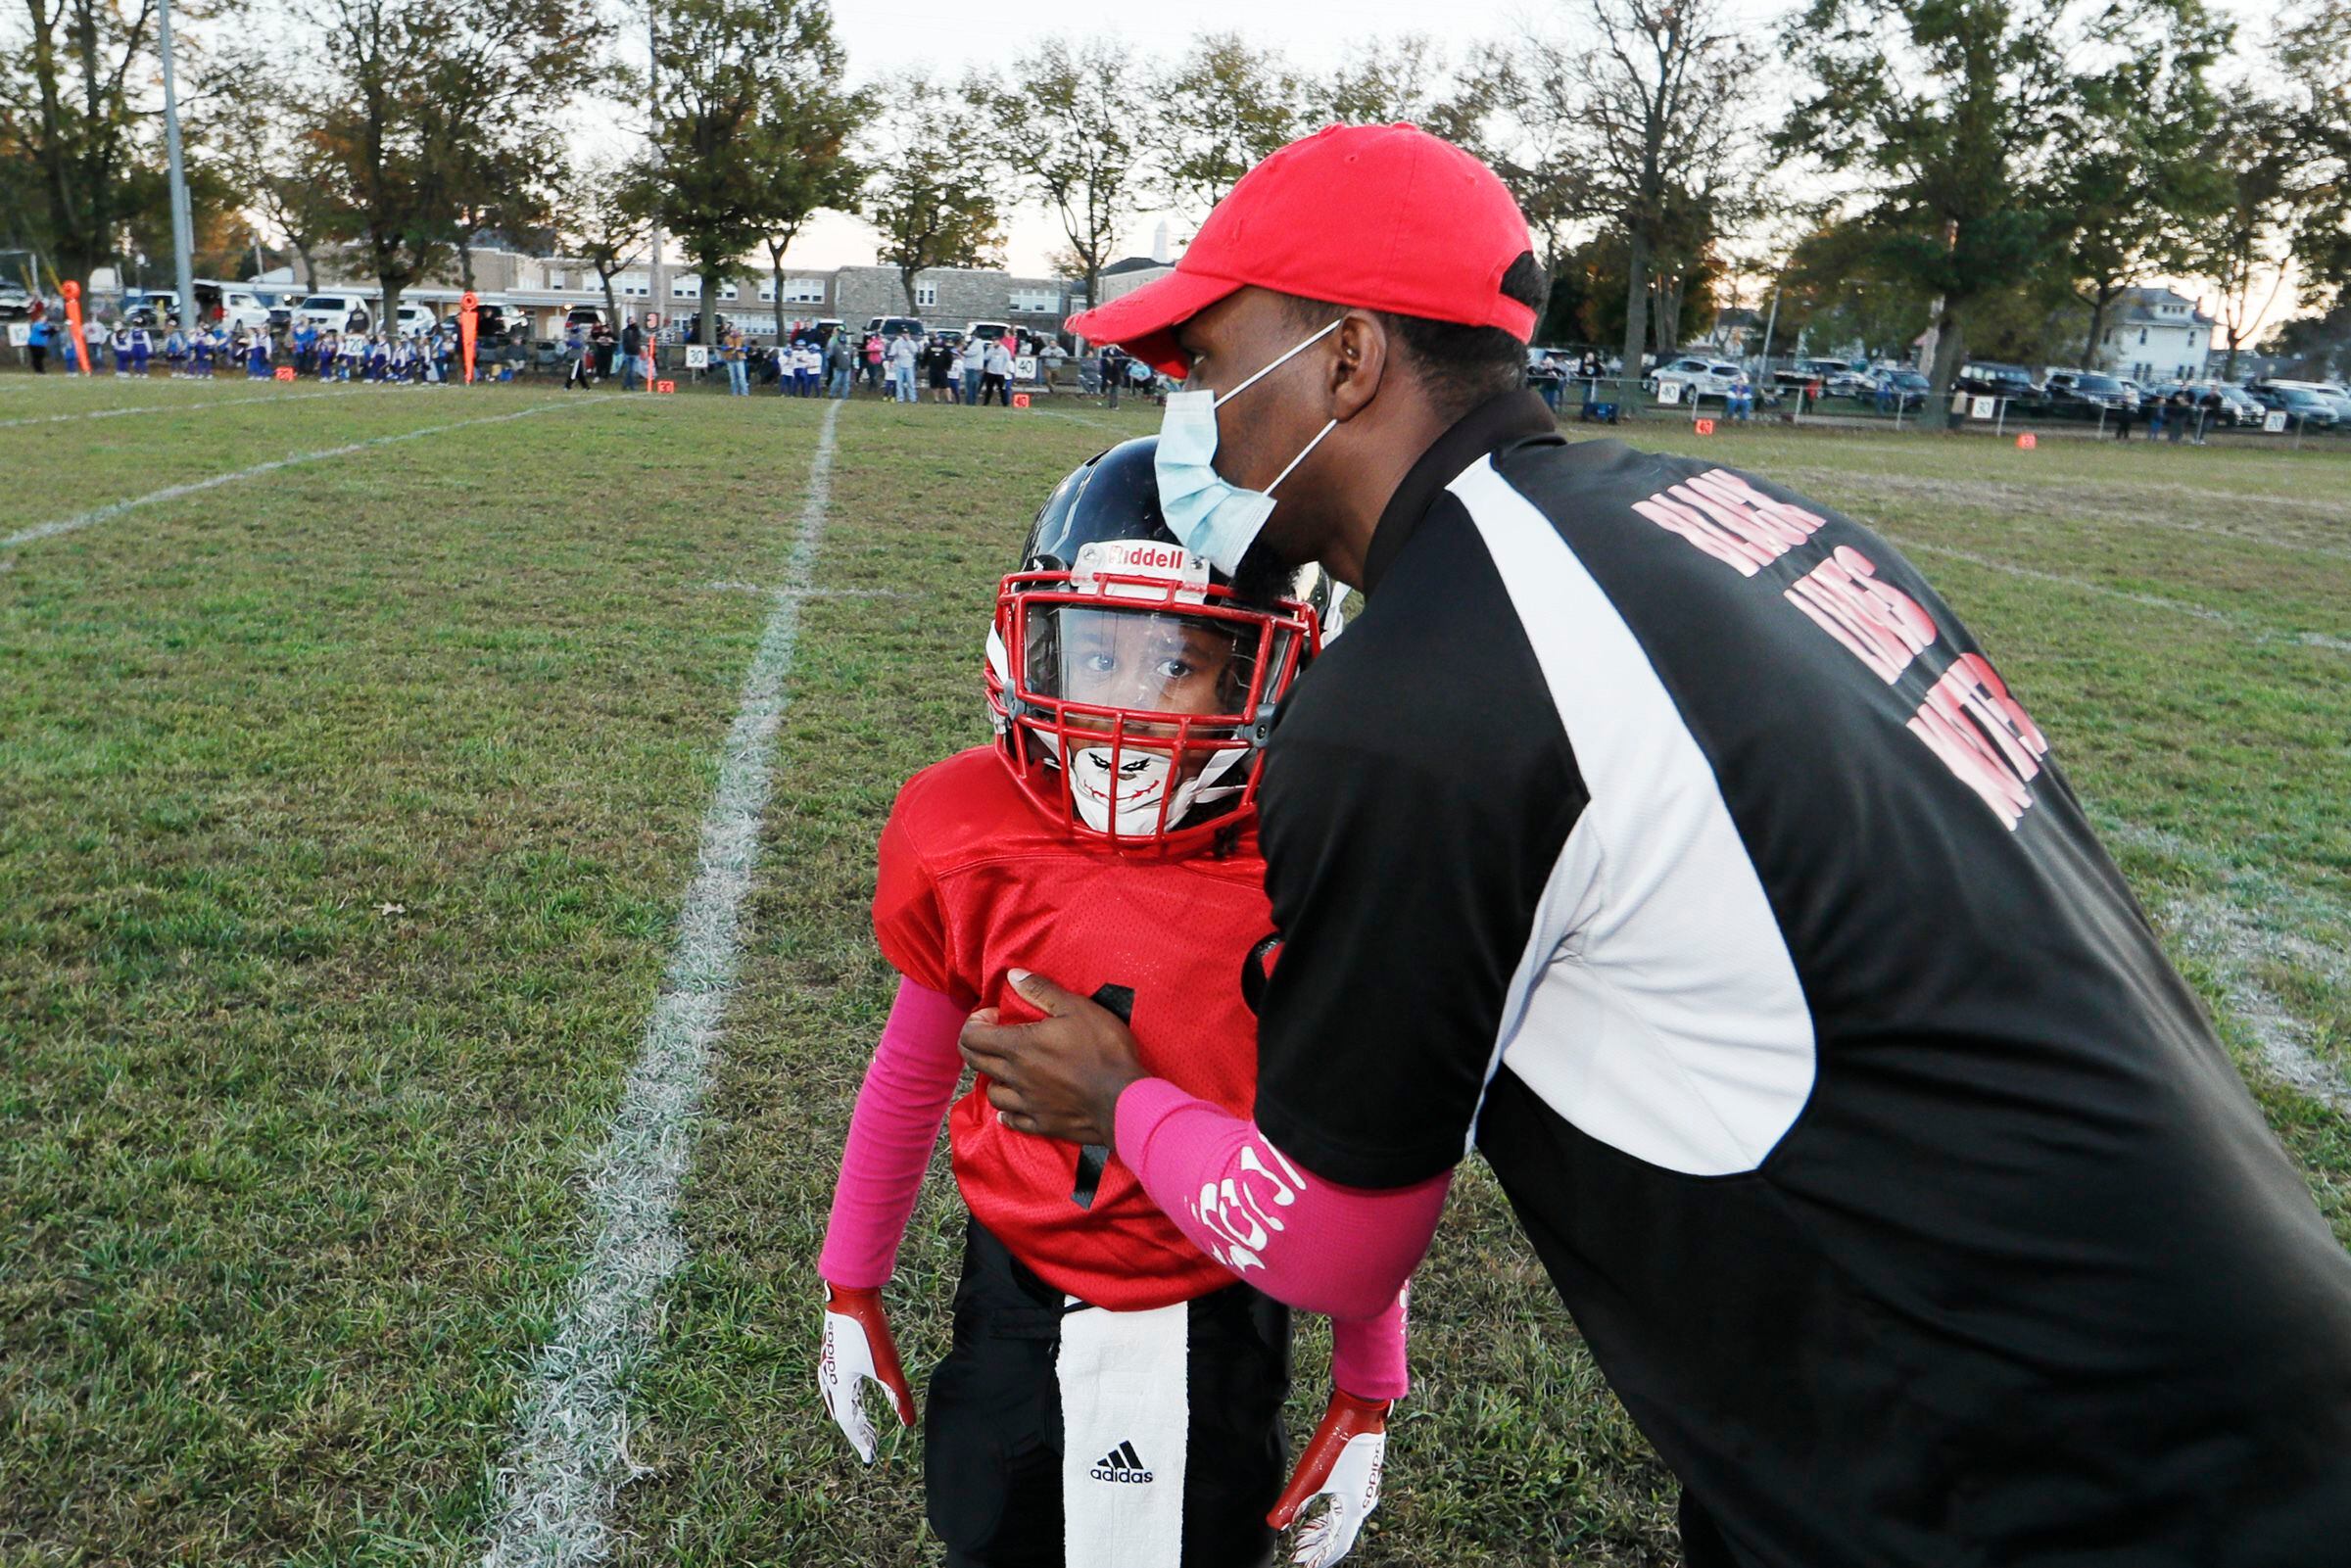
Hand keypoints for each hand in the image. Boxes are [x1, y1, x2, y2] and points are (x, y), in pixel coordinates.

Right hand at [817, 1281, 916, 1461]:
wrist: (852, 1295)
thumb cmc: (869, 1331)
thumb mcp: (888, 1366)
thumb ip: (898, 1396)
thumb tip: (909, 1424)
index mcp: (840, 1386)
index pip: (850, 1422)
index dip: (862, 1440)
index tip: (871, 1457)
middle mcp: (829, 1380)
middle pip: (843, 1414)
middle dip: (858, 1431)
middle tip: (871, 1445)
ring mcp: (828, 1366)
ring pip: (838, 1401)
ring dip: (852, 1416)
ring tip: (866, 1428)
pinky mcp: (832, 1354)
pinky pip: (837, 1386)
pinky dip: (848, 1399)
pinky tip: (855, 1395)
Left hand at [957, 970, 1147, 1146]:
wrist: (1123, 1099)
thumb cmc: (1104, 1049)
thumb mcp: (1077, 1008)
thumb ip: (1041, 991)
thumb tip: (1013, 976)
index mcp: (1020, 1046)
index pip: (972, 1036)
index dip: (975, 1022)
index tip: (994, 1015)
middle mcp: (1016, 1076)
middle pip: (975, 1062)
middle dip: (977, 1044)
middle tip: (995, 1035)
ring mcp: (1027, 1103)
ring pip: (992, 1093)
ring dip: (994, 1078)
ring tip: (1009, 1069)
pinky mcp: (1042, 1124)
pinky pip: (1012, 1121)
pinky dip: (1008, 1112)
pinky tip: (1014, 1106)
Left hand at [1267, 1388, 1389, 1566]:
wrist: (1360, 1408)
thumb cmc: (1337, 1440)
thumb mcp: (1311, 1474)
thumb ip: (1293, 1502)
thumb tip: (1274, 1525)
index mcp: (1354, 1507)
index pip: (1339, 1543)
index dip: (1322, 1556)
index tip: (1306, 1565)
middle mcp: (1364, 1501)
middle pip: (1340, 1532)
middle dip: (1319, 1544)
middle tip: (1298, 1552)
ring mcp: (1365, 1486)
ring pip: (1343, 1517)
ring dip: (1323, 1528)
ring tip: (1304, 1532)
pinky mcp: (1361, 1473)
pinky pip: (1346, 1502)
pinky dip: (1330, 1512)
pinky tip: (1318, 1506)